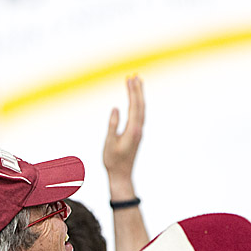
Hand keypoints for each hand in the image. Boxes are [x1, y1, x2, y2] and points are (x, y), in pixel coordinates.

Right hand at [103, 75, 144, 193]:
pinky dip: (138, 103)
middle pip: (140, 105)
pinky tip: (135, 100)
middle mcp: (139, 129)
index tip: (129, 78)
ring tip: (136, 82)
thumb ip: (113, 125)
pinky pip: (139, 114)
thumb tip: (116, 108)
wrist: (122, 175)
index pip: (134, 106)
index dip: (132, 92)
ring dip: (139, 95)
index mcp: (133, 130)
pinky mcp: (137, 134)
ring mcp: (139, 131)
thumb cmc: (113, 161)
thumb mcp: (109, 143)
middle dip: (137, 89)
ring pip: (141, 109)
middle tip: (134, 75)